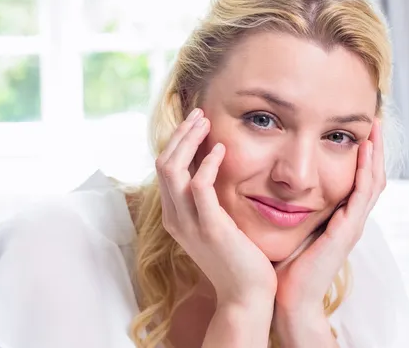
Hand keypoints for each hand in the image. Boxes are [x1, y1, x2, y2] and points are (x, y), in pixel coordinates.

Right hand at [156, 108, 276, 306]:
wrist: (245, 295)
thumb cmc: (236, 259)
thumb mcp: (214, 224)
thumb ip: (207, 200)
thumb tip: (209, 170)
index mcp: (174, 216)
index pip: (165, 169)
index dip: (177, 142)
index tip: (195, 124)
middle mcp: (174, 217)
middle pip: (163, 164)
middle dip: (180, 135)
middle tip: (199, 114)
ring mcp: (189, 223)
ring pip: (173, 169)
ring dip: (188, 141)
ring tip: (206, 123)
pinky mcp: (209, 226)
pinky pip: (199, 186)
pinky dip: (207, 163)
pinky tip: (220, 150)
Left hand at [274, 119, 385, 314]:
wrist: (287, 298)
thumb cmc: (282, 264)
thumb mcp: (285, 227)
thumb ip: (285, 207)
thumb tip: (266, 183)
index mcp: (335, 217)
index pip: (354, 179)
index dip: (357, 156)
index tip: (353, 129)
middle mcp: (348, 219)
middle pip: (369, 176)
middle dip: (373, 149)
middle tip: (374, 120)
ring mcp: (351, 225)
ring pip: (372, 181)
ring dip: (375, 154)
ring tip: (375, 127)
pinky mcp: (347, 232)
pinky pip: (362, 195)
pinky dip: (365, 172)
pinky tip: (364, 152)